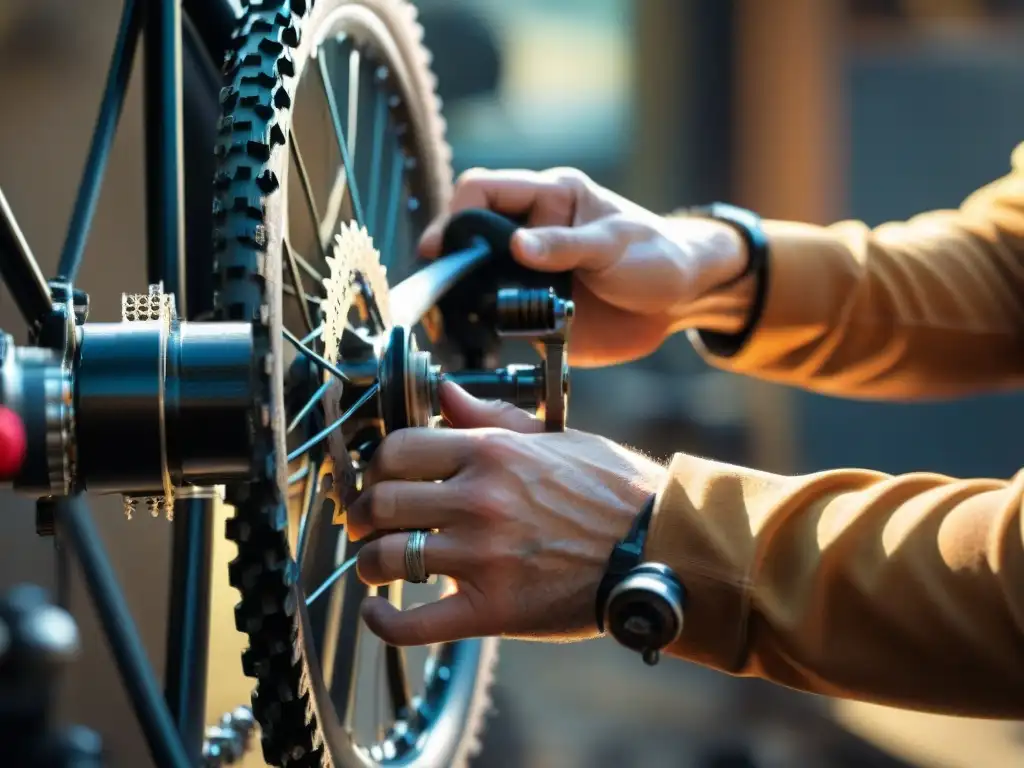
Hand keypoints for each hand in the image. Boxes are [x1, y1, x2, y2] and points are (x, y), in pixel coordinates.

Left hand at [347, 381, 665, 645]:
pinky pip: (415, 622)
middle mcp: (480, 499)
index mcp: (492, 453)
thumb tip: (444, 392)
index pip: (397, 450)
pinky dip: (384, 622)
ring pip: (387, 559)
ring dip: (368, 564)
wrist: (660, 546)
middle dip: (360, 515)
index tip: (375, 480)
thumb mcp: (556, 437)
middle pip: (380, 503)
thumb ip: (492, 417)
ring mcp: (483, 556)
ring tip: (375, 567)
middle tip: (363, 525)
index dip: (374, 466)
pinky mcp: (493, 608)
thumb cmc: (613, 490)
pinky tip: (378, 614)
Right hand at [420, 167, 749, 366]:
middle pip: (469, 238)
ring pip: (475, 280)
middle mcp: (529, 234)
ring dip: (459, 298)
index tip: (442, 247)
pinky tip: (474, 341)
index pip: (483, 191)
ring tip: (447, 321)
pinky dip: (482, 330)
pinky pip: (497, 319)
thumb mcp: (614, 244)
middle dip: (448, 261)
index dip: (455, 215)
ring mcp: (528, 274)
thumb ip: (566, 245)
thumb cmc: (656, 254)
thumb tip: (517, 246)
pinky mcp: (533, 311)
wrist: (681, 298)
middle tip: (438, 291)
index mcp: (547, 199)